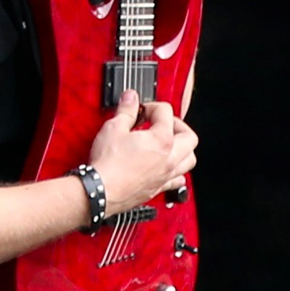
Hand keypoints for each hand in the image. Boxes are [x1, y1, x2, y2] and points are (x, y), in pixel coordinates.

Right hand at [88, 90, 197, 214]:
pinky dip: (177, 172)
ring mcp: (165, 175)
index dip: (151, 107)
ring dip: (183, 149)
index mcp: (162, 140)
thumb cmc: (108, 164)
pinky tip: (167, 168)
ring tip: (170, 143)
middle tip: (162, 122)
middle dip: (177, 125)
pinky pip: (178, 181)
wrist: (100, 191)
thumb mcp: (114, 128)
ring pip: (189, 160)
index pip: (166, 112)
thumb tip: (130, 98)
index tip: (140, 110)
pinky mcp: (158, 189)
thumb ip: (126, 111)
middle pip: (189, 137)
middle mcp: (169, 159)